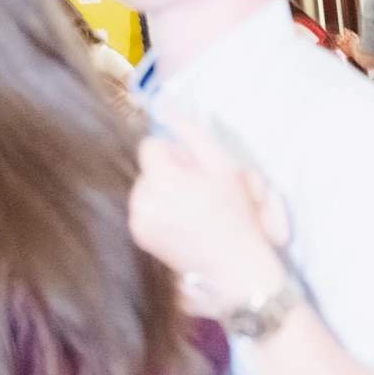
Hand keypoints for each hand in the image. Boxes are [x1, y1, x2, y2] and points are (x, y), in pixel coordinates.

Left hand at [130, 114, 288, 315]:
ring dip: (163, 190)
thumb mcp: (223, 166)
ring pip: (145, 187)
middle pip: (147, 167)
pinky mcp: (138, 237)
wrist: (233, 267)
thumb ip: (191, 133)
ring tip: (190, 207)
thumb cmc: (235, 215)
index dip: (174, 153)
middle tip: (198, 190)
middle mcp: (143, 201)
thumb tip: (164, 106)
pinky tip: (182, 222)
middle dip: (169, 172)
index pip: (150, 146)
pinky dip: (159, 209)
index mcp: (164, 181)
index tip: (193, 170)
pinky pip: (143, 208)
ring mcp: (138, 222)